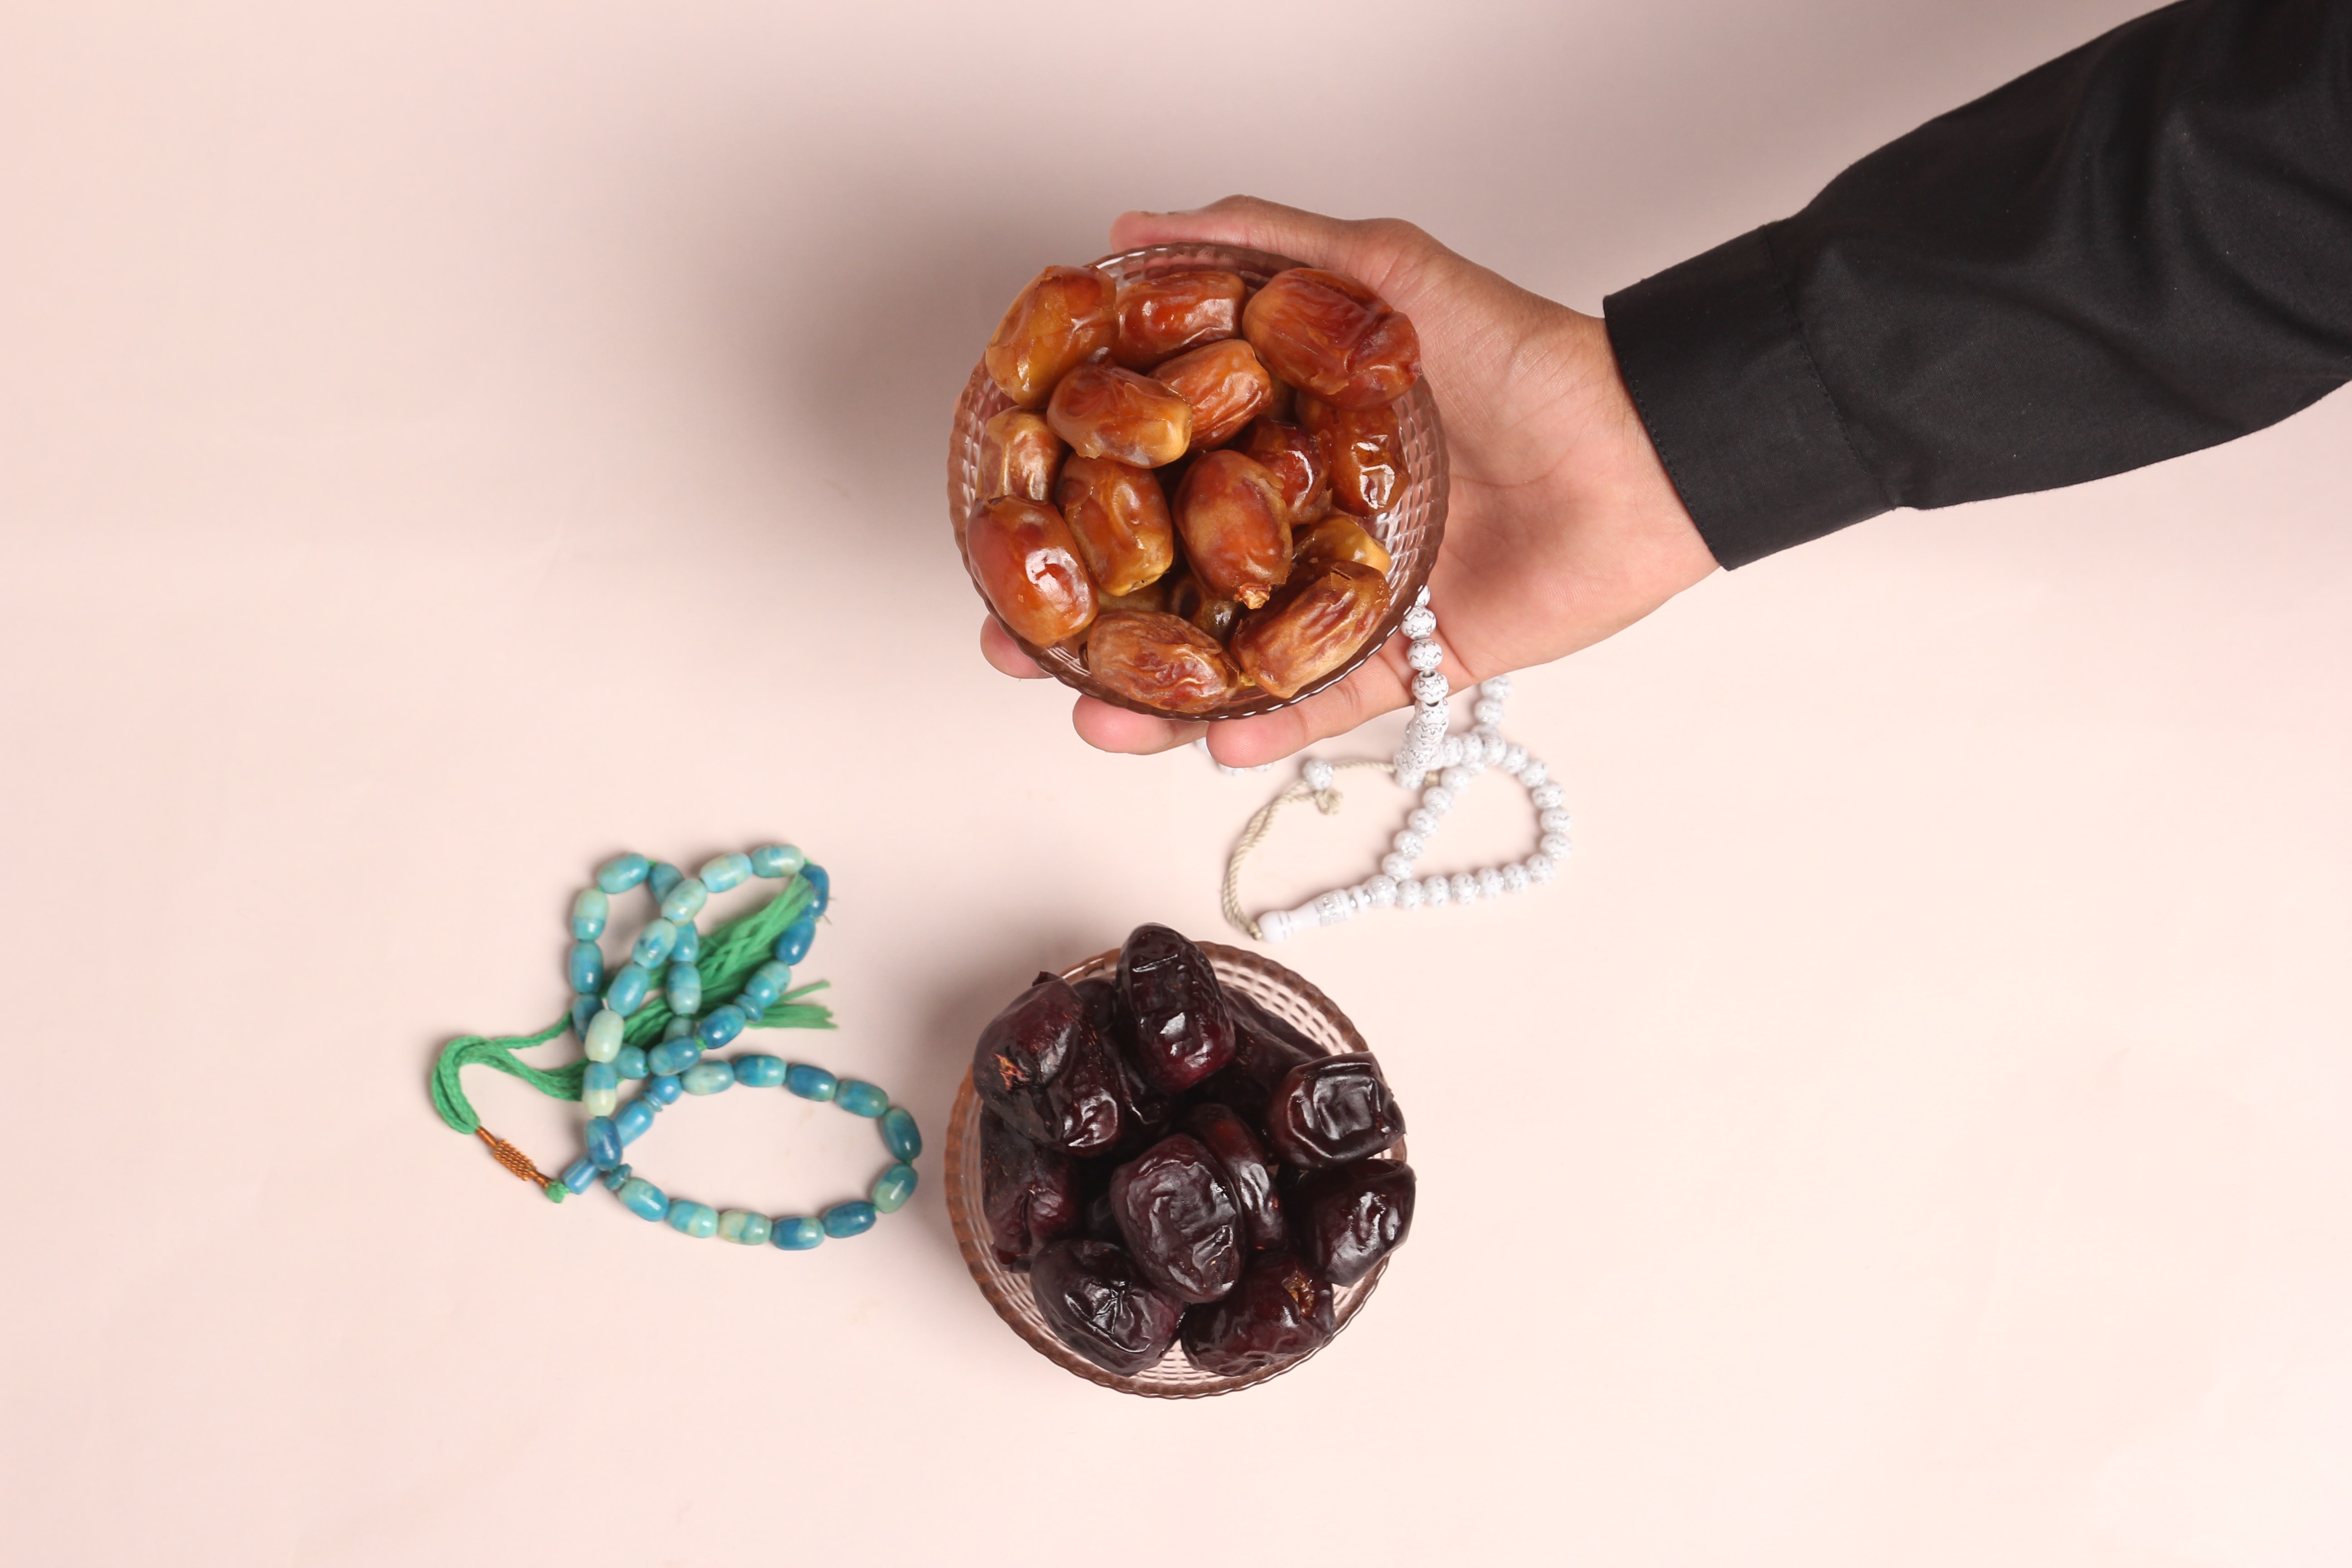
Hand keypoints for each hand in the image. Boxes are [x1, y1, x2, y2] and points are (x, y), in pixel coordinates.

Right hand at [979, 196, 1718, 764]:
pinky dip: (1272, 729)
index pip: (1159, 487)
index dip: (1080, 509)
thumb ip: (1263, 249)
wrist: (1642, 445)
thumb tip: (1136, 227)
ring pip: (1237, 662)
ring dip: (1158, 700)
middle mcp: (1309, 526)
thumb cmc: (1521, 355)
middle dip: (1092, 625)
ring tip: (1093, 719)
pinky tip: (1208, 742)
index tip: (1007, 529)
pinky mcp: (1418, 659)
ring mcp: (1358, 600)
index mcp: (1286, 444)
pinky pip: (1330, 706)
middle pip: (1178, 587)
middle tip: (1018, 645)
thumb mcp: (1381, 273)